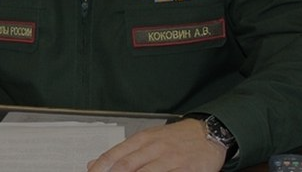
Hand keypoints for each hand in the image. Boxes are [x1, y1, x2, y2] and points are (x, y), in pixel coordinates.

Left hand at [87, 118, 226, 171]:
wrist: (208, 133)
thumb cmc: (177, 138)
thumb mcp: (148, 139)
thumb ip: (122, 152)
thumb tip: (94, 163)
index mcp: (142, 139)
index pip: (114, 156)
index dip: (100, 168)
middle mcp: (153, 148)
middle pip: (125, 167)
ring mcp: (168, 160)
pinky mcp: (183, 170)